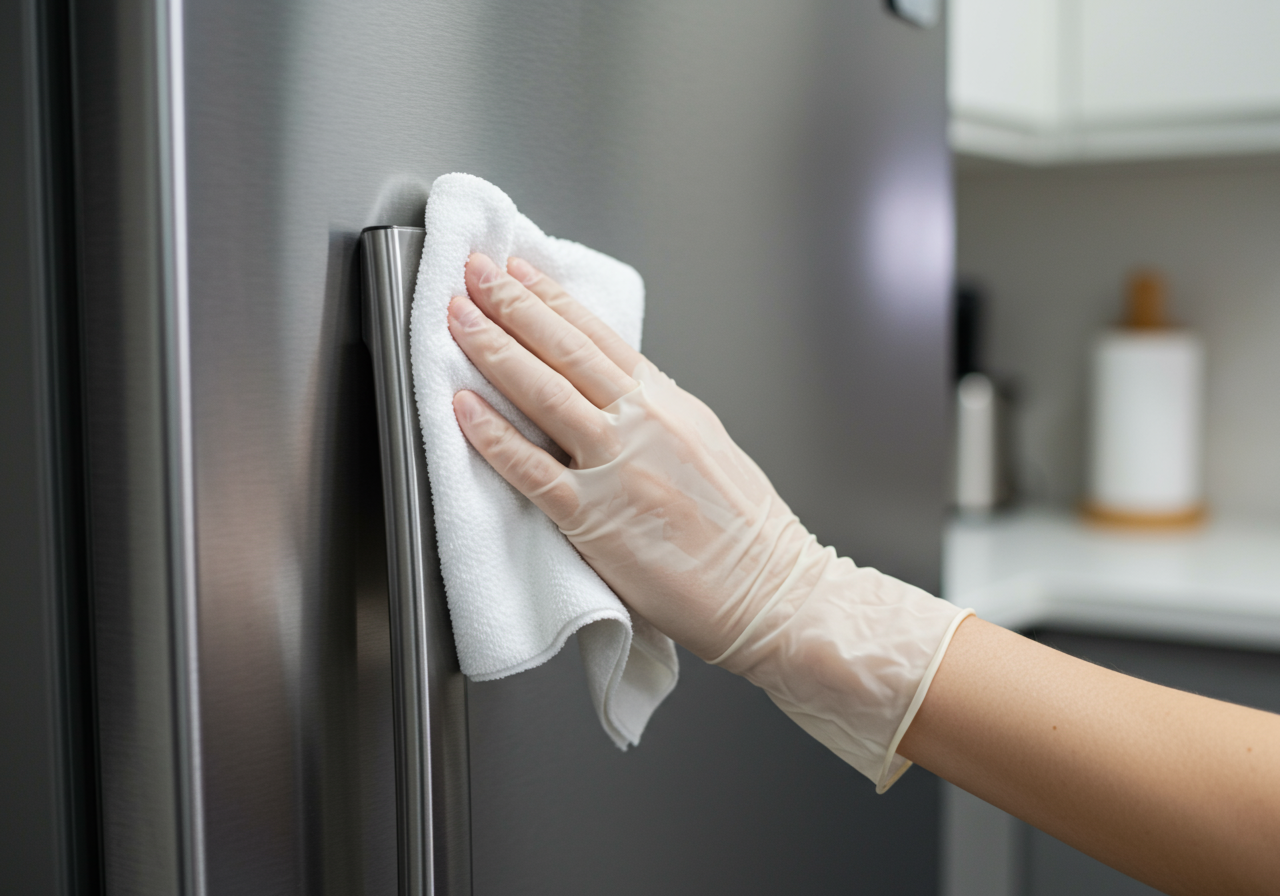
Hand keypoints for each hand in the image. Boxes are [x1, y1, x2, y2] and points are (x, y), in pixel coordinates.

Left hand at [448, 252, 967, 789]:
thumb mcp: (707, 444)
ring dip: (495, 350)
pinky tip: (463, 408)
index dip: (552, 299)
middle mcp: (643, 424)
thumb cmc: (746, 532)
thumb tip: (617, 388)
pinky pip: (534, 470)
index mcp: (668, 404)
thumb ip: (658, 413)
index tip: (518, 269)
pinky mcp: (596, 521)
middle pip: (567, 350)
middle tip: (474, 272)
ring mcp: (617, 469)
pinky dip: (495, 436)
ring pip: (547, 394)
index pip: (599, 337)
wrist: (773, 591)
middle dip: (514, 305)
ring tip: (459, 318)